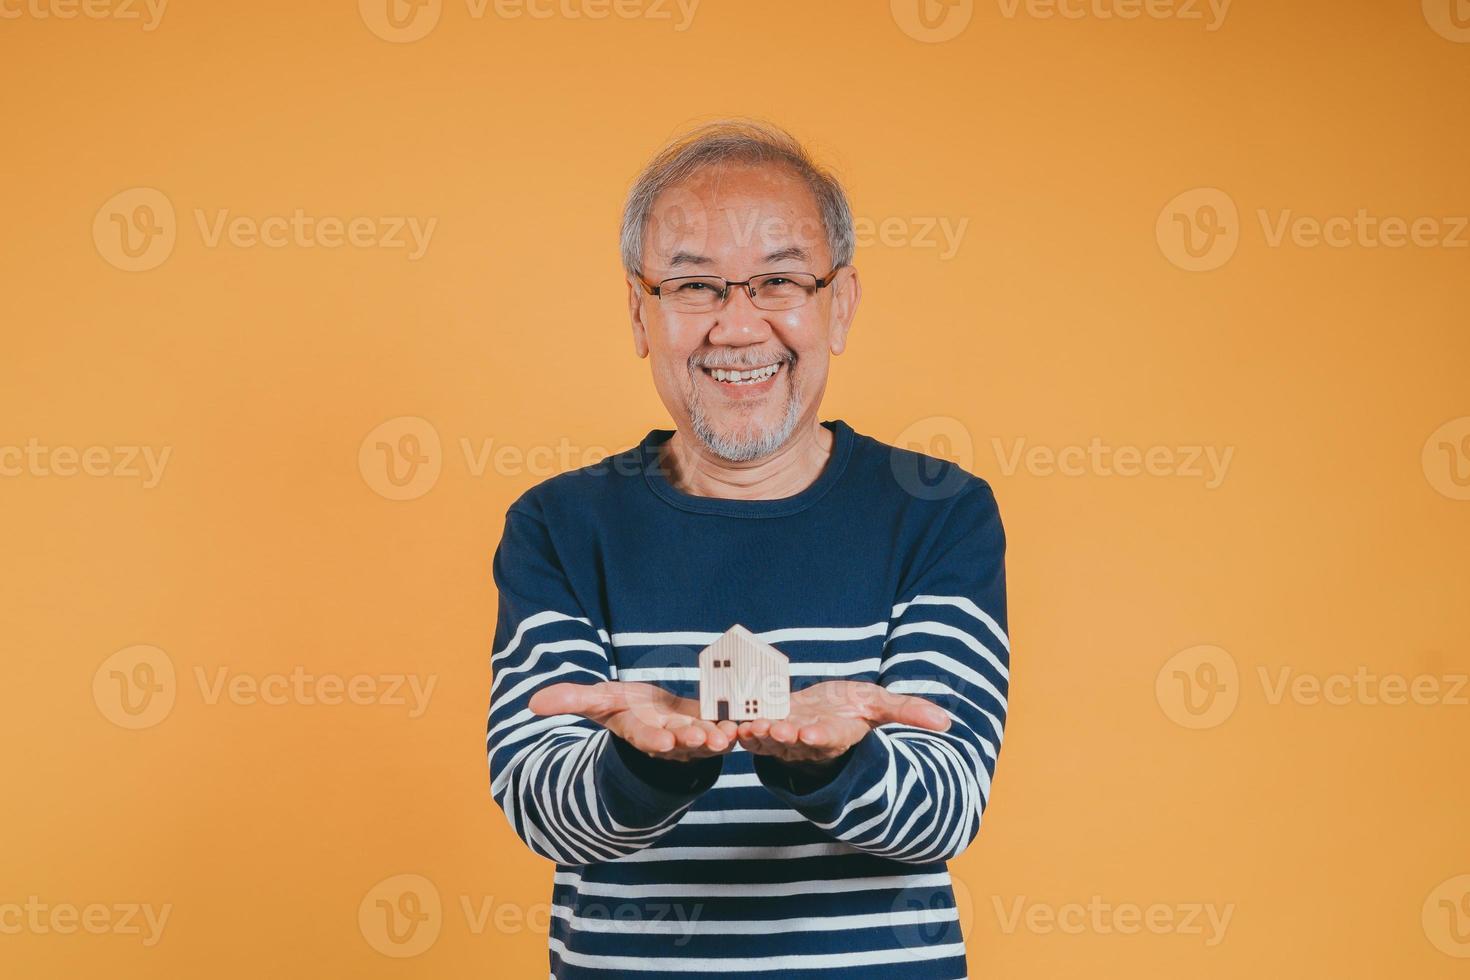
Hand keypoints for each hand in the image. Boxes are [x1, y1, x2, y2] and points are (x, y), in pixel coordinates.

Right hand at [528, 681, 739, 761]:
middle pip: (680, 741)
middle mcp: (666, 737)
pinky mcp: (710, 725)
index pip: (644, 738)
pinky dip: (738, 723)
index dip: (653, 740)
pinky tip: (751, 718)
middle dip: (692, 741)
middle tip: (706, 739)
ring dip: (719, 738)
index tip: (663, 743)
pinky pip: (726, 725)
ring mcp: (690, 734)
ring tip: (731, 734)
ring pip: (706, 739)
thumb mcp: (597, 700)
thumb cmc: (622, 707)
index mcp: (639, 730)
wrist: (652, 715)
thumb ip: (570, 699)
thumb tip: (532, 704)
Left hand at [736, 680, 950, 770]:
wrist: (824, 711)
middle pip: (797, 743)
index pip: (831, 738)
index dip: (821, 737)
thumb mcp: (882, 705)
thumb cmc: (854, 710)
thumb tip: (947, 722)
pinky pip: (752, 734)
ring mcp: (787, 738)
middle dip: (786, 739)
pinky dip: (742, 731)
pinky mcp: (767, 730)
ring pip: (771, 742)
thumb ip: (909, 712)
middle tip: (776, 732)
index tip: (811, 733)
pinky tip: (732, 723)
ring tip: (748, 728)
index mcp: (839, 734)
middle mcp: (811, 740)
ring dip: (759, 737)